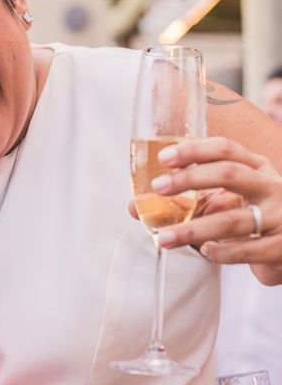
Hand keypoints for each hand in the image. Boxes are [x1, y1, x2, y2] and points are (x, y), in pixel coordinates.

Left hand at [146, 137, 281, 284]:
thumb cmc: (255, 216)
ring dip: (193, 230)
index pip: (226, 149)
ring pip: (233, 220)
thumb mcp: (228, 200)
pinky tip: (206, 251)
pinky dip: (221, 252)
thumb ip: (188, 201)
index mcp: (257, 168)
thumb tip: (134, 208)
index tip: (164, 157)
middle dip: (189, 179)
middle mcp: (272, 186)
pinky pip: (246, 250)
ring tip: (165, 237)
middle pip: (229, 174)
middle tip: (158, 187)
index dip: (194, 150)